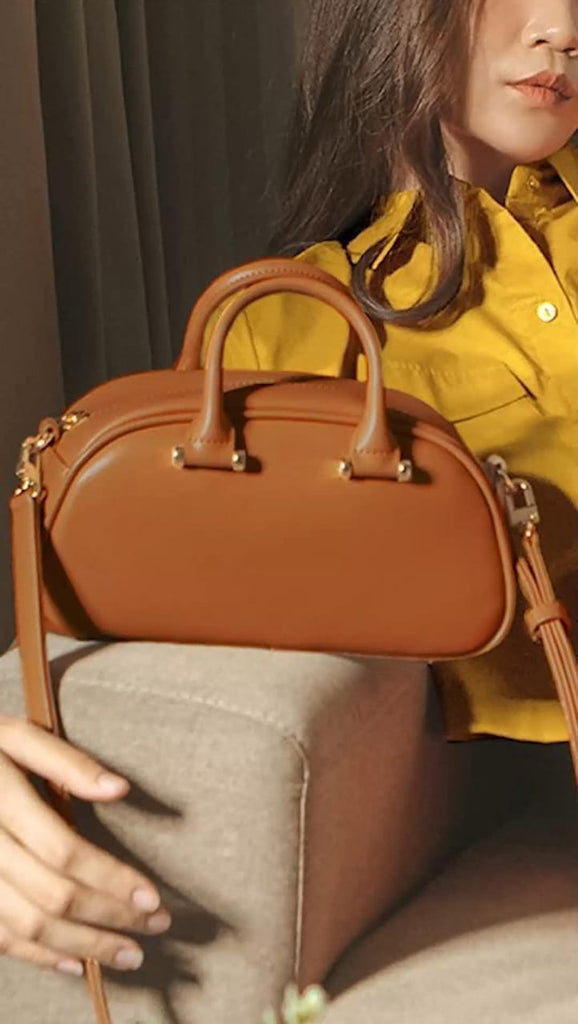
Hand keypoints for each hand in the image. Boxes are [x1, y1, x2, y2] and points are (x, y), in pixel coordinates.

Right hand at [0, 715, 170, 976]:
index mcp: (1, 801)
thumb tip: (119, 789)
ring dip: (84, 945)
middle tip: (157, 924)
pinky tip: (76, 962)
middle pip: (52, 896)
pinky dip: (41, 956)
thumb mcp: (16, 737)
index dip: (111, 878)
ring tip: (130, 954)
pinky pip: (1, 938)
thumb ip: (67, 762)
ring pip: (29, 926)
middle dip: (110, 917)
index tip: (152, 895)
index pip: (64, 851)